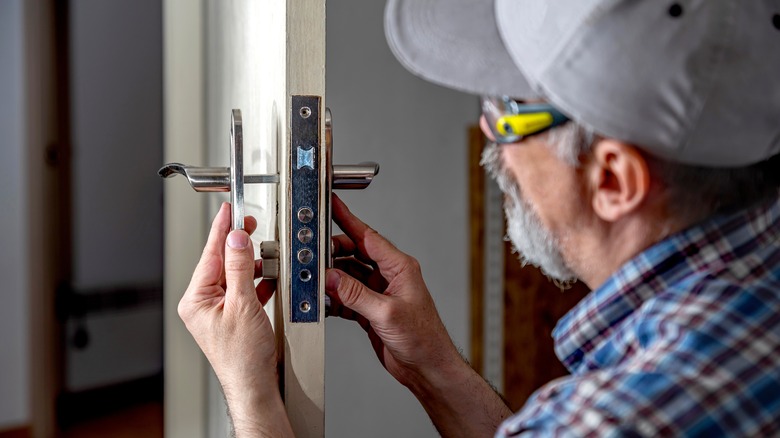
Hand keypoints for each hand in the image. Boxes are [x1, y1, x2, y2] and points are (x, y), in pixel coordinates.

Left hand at [178, 202, 291, 436]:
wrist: (255, 385)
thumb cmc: (243, 357)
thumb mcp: (243, 304)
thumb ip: (240, 267)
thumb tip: (237, 239)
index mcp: (195, 300)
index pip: (210, 254)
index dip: (221, 230)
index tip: (228, 211)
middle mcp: (202, 304)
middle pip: (221, 262)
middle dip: (238, 245)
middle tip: (249, 226)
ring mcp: (216, 311)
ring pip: (234, 275)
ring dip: (251, 265)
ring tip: (264, 255)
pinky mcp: (231, 317)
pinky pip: (242, 290)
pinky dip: (256, 282)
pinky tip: (267, 277)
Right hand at [326, 195, 510, 436]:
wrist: (427, 367)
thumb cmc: (423, 339)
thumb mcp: (387, 313)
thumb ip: (356, 294)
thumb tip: (332, 277)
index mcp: (400, 267)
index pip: (368, 237)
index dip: (348, 219)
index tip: (332, 206)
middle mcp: (389, 276)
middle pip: (353, 254)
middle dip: (332, 253)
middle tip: (313, 254)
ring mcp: (379, 293)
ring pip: (348, 275)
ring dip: (332, 278)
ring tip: (316, 279)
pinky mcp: (370, 310)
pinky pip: (347, 296)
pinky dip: (334, 298)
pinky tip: (325, 301)